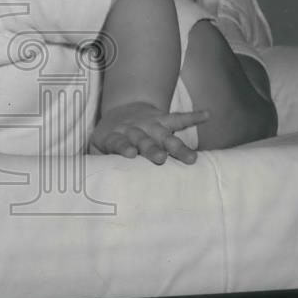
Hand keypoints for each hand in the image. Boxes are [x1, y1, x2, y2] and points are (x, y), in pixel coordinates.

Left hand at [90, 102, 209, 164]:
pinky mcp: (163, 119)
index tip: (130, 154)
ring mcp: (150, 123)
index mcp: (115, 136)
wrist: (121, 110)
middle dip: (153, 149)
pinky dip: (193, 117)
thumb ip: (96, 163)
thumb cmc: (110, 138)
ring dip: (177, 145)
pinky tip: (207, 115)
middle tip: (161, 158)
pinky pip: (179, 118)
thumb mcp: (97, 148)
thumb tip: (89, 186)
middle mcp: (134, 129)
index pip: (119, 142)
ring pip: (165, 134)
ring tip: (191, 158)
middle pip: (144, 140)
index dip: (124, 147)